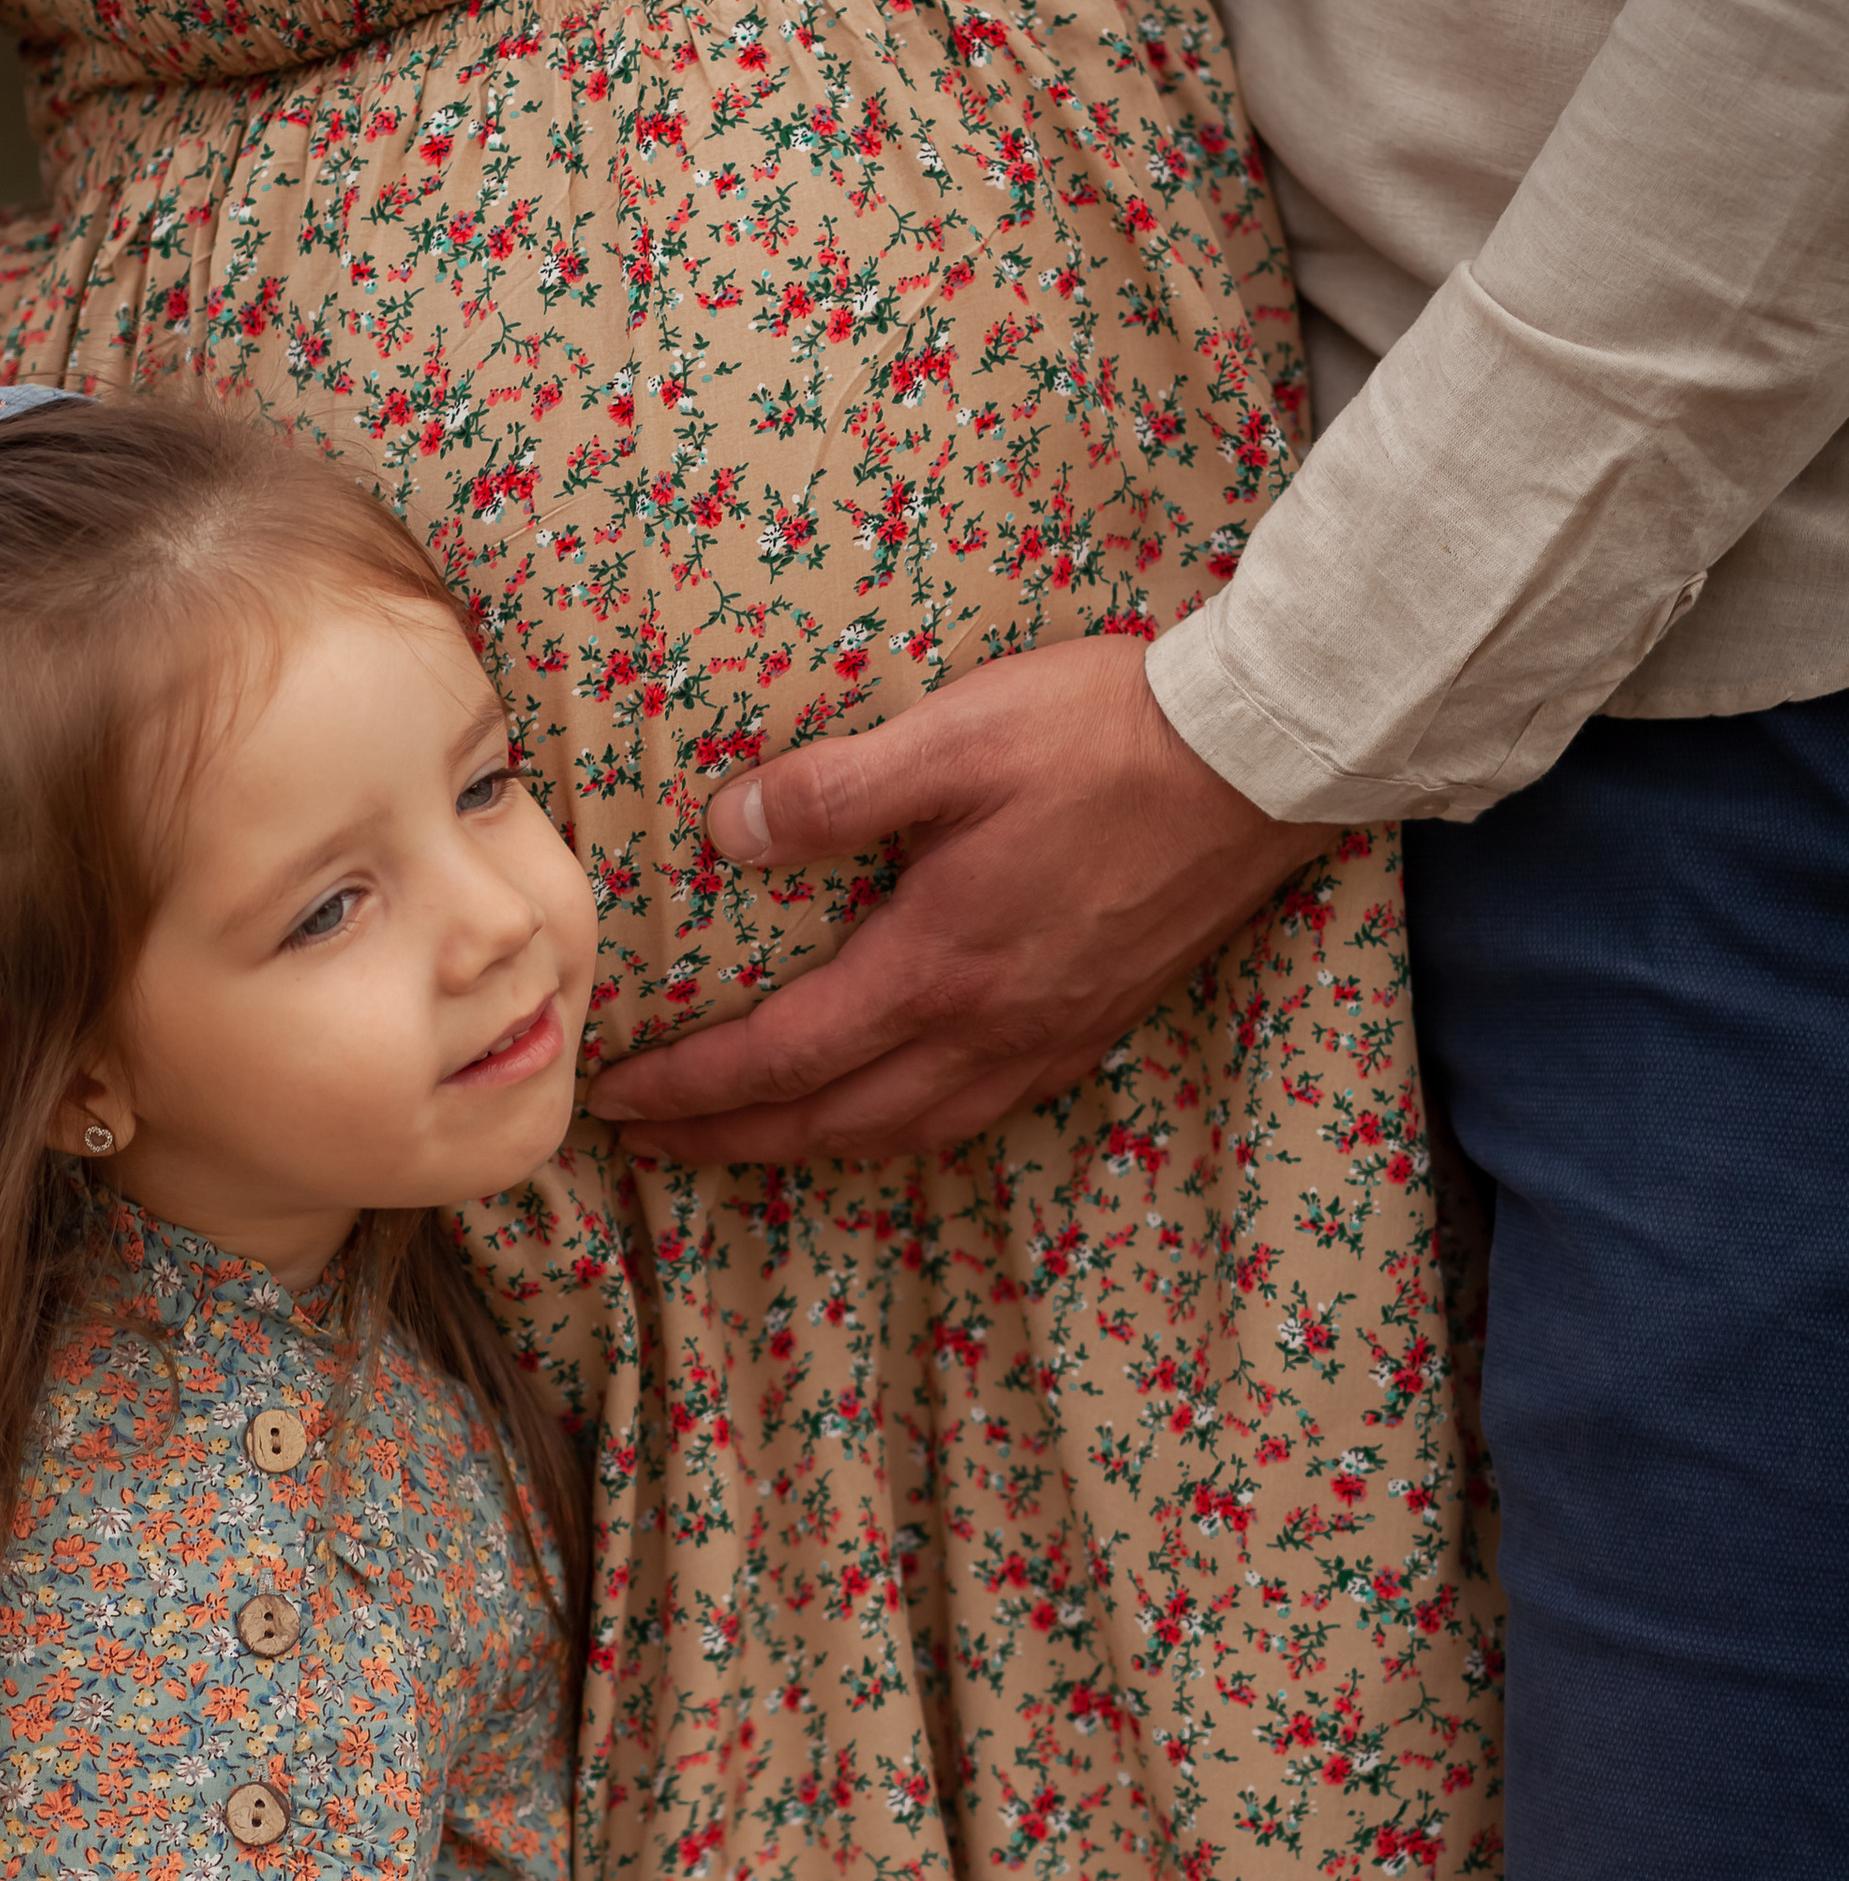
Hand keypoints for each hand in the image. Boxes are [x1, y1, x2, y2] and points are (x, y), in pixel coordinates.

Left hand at [587, 633, 1331, 1161]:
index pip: (779, 1057)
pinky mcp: (1094, 1026)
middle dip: (729, 1140)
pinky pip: (973, 1115)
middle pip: (831, 1123)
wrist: (1264, 761)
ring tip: (749, 1138)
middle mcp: (988, 1031)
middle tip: (649, 1140)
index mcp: (936, 968)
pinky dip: (901, 1129)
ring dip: (813, 1145)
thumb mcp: (954, 738)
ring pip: (904, 1132)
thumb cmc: (1106, 735)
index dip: (690, 1087)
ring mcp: (1047, 1039)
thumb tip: (725, 832)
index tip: (615, 1095)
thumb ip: (832, 791)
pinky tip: (884, 1109)